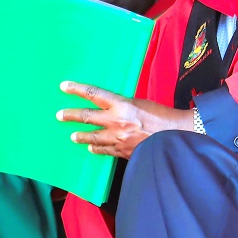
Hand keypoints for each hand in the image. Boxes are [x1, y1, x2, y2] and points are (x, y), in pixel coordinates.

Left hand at [57, 81, 192, 157]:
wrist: (177, 137)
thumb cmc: (163, 117)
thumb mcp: (140, 103)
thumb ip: (123, 106)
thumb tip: (111, 107)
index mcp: (122, 104)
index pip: (93, 94)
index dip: (76, 89)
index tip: (64, 86)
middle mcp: (116, 121)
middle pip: (86, 117)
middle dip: (71, 115)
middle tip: (59, 115)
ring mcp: (118, 138)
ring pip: (92, 137)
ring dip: (81, 136)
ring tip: (72, 136)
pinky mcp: (123, 151)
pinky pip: (105, 150)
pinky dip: (97, 148)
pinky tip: (91, 148)